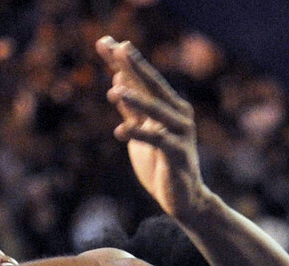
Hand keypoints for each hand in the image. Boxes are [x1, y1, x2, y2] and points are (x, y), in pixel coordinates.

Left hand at [95, 36, 211, 218]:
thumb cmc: (160, 165)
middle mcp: (177, 115)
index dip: (125, 61)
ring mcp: (180, 133)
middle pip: (153, 86)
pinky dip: (139, 135)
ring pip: (157, 112)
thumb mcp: (140, 133)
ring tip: (114, 92)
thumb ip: (131, 109)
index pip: (143, 79)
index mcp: (167, 107)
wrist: (182, 200)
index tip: (106, 42)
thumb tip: (118, 79)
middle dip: (135, 67)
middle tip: (118, 48)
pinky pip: (158, 141)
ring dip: (136, 101)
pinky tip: (120, 131)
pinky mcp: (178, 155)